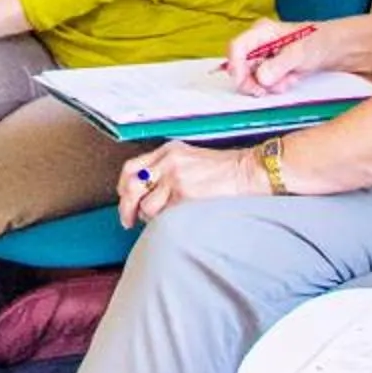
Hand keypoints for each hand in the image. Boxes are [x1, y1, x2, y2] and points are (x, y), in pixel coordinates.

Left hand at [117, 140, 266, 227]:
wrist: (249, 172)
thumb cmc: (225, 170)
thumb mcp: (191, 158)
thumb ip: (168, 168)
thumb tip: (146, 191)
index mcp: (169, 151)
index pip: (131, 168)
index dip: (123, 187)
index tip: (124, 200)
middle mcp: (168, 162)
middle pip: (131, 186)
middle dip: (125, 208)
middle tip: (127, 221)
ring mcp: (176, 178)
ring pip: (146, 206)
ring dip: (150, 218)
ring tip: (163, 219)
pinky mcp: (185, 195)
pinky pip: (164, 215)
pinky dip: (165, 222)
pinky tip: (176, 221)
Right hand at [224, 18, 325, 93]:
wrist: (339, 48)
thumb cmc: (321, 41)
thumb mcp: (300, 53)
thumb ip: (279, 65)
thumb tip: (261, 78)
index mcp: (262, 32)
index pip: (237, 48)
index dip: (237, 67)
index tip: (244, 84)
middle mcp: (260, 42)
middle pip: (241, 66)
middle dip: (253, 81)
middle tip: (265, 91)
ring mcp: (266, 55)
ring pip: (253, 77)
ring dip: (269, 85)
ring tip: (289, 80)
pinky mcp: (273, 67)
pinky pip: (266, 82)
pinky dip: (277, 85)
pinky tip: (292, 80)